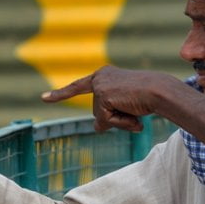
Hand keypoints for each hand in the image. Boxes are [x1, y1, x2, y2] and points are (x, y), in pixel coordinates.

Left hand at [42, 67, 172, 133]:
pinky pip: (106, 120)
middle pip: (97, 111)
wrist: (160, 91)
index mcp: (104, 75)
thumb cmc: (149, 97)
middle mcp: (99, 77)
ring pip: (101, 118)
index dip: (60, 94)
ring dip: (119, 121)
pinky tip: (132, 113)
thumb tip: (96, 128)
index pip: (78, 87)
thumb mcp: (126, 106)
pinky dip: (120, 122)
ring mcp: (99, 85)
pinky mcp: (102, 95)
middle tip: (133, 111)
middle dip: (114, 119)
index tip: (44, 99)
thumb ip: (110, 114)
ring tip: (134, 110)